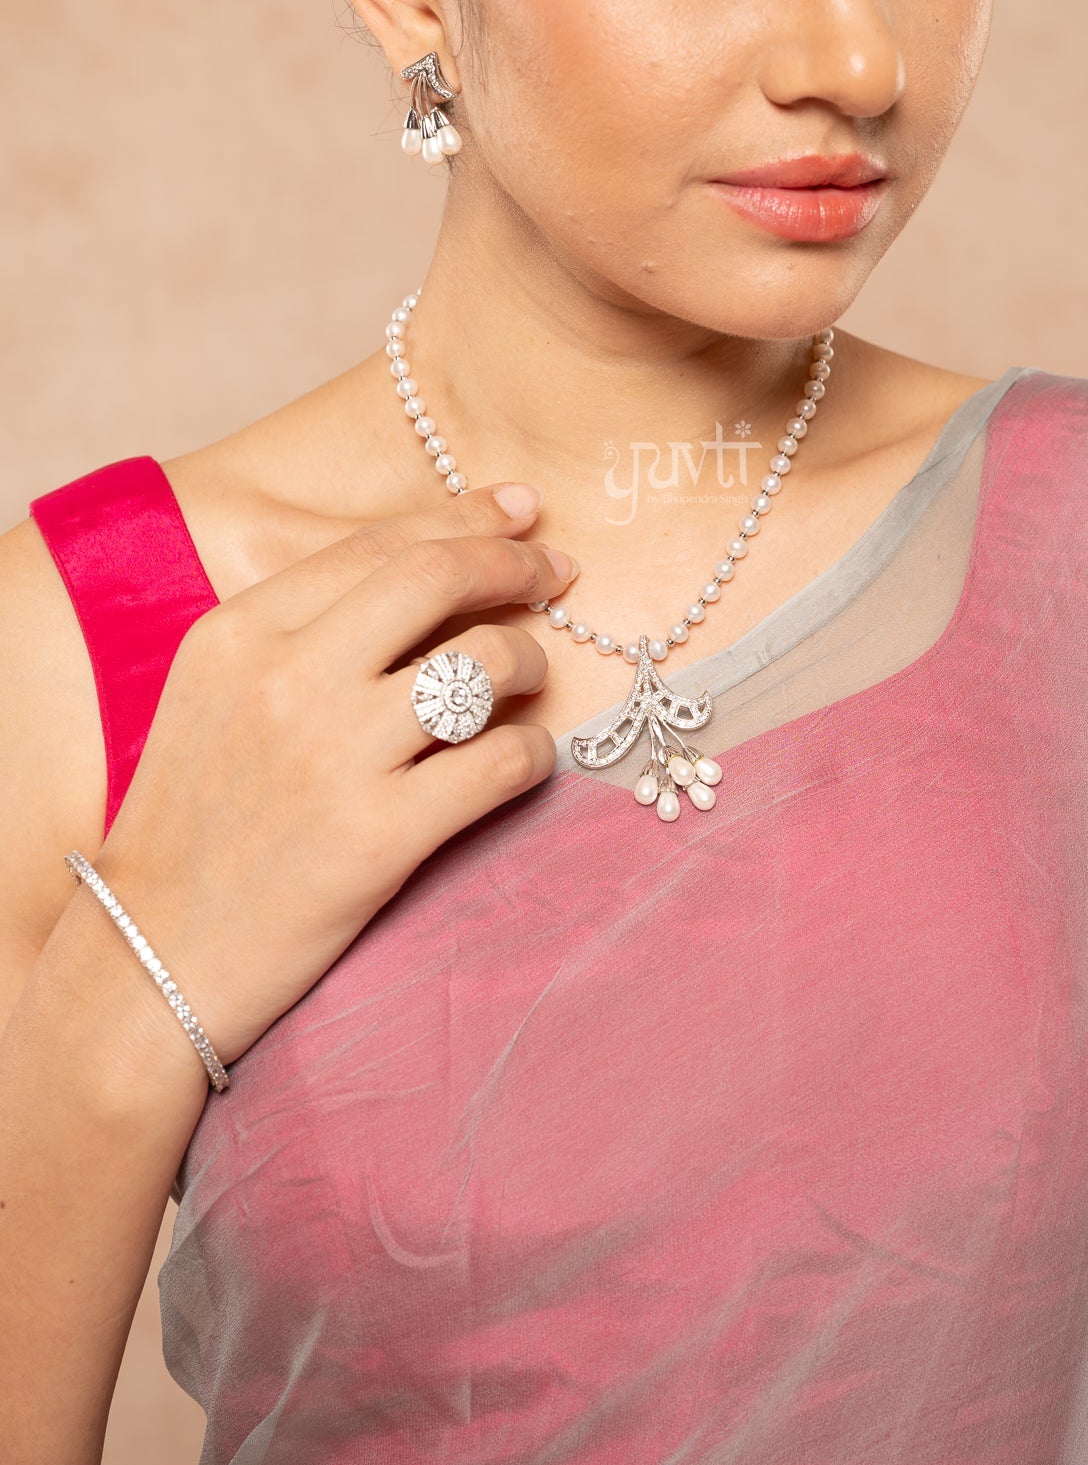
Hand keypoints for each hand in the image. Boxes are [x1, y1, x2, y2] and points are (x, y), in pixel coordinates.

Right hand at [86, 485, 575, 1066]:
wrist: (151, 953)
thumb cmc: (195, 820)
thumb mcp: (214, 692)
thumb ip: (301, 628)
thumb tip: (427, 567)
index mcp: (241, 631)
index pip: (378, 543)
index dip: (465, 517)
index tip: (520, 511)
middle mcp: (287, 677)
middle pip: (437, 577)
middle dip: (516, 564)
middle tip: (558, 574)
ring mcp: (335, 756)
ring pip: (483, 663)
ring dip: (530, 662)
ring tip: (529, 680)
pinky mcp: (379, 835)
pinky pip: (501, 763)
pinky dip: (534, 752)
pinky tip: (527, 757)